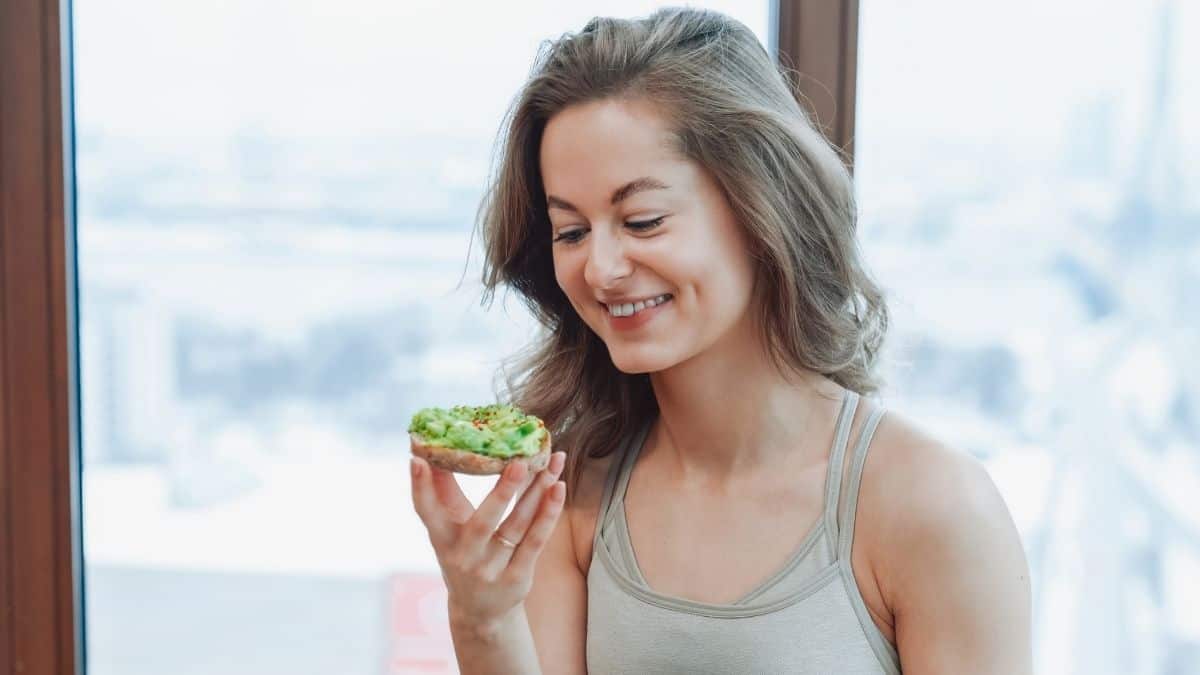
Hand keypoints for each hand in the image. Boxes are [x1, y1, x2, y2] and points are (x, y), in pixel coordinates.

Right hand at [410, 450, 566, 626]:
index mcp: (442, 541)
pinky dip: (548, 514)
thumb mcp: (448, 532)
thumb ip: (442, 493)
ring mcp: (492, 569)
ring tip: (552, 463)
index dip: (419, 487)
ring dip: (537, 493)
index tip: (417, 460)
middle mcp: (465, 557)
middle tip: (519, 462)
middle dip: (502, 492)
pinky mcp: (518, 577)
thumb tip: (431, 452)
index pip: (426, 512)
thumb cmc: (464, 556)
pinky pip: (536, 541)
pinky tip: (558, 488)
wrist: (481, 613)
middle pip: (483, 521)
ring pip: (518, 525)